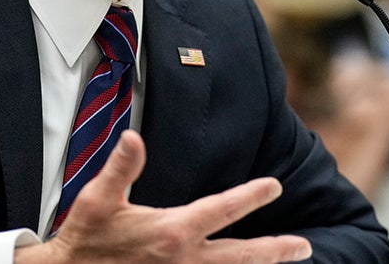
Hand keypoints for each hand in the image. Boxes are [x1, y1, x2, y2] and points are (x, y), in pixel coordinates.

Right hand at [15, 130, 312, 262]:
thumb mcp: (97, 199)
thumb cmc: (85, 239)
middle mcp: (184, 260)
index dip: (252, 196)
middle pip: (242, 256)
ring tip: (288, 261)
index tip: (275, 186)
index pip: (222, 210)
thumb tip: (133, 137)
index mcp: (172, 231)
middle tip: (304, 245)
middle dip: (275, 249)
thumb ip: (121, 168)